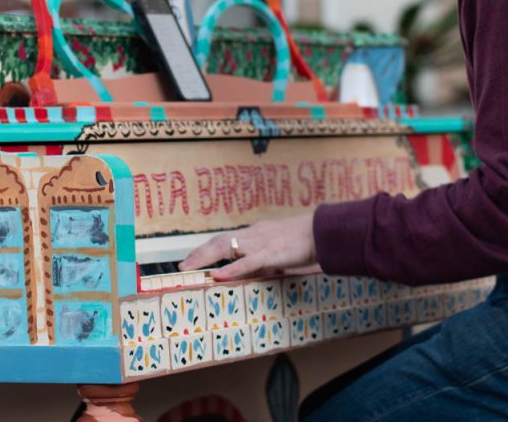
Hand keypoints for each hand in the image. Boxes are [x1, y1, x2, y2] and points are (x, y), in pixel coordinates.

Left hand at [179, 212, 316, 280]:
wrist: (324, 233)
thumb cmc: (306, 241)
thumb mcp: (281, 250)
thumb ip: (266, 259)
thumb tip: (255, 271)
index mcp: (257, 233)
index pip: (227, 239)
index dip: (208, 248)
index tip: (193, 258)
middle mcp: (255, 235)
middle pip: (220, 241)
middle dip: (200, 253)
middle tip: (183, 265)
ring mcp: (261, 243)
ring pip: (227, 247)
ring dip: (206, 257)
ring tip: (190, 267)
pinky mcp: (271, 254)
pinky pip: (247, 263)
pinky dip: (230, 269)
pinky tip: (217, 275)